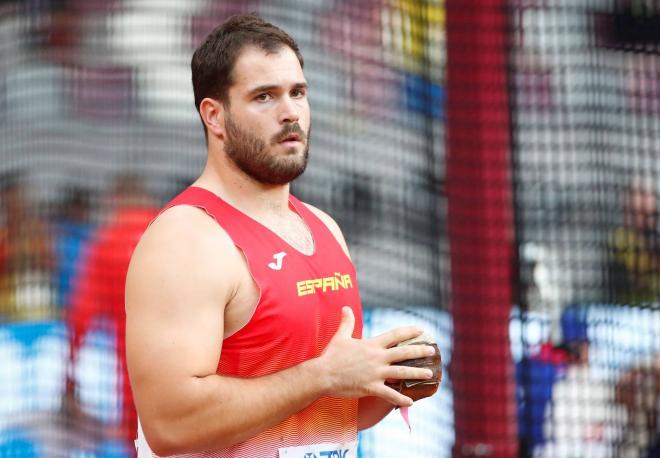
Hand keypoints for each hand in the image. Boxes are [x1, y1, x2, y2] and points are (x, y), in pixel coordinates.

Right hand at [316, 306, 435, 406]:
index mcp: (372, 345)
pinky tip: (411, 401)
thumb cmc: (331, 355)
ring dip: (417, 373)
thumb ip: (347, 322)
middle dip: (420, 351)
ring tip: (430, 374)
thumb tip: (345, 308)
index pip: (395, 335)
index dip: (409, 332)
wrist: (323, 374)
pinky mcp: (371, 387)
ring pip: (402, 373)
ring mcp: (375, 373)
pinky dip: (401, 398)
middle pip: (403, 353)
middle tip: (432, 351)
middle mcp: (377, 358)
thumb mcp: (340, 336)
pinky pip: (390, 394)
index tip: (421, 330)